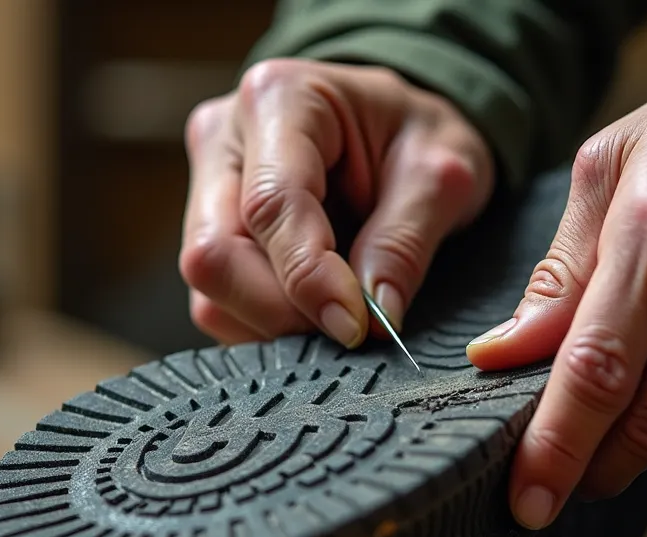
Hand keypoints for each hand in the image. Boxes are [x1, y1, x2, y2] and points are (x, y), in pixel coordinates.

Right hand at [179, 59, 494, 345]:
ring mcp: (206, 187)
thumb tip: (377, 313)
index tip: (354, 324)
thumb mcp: (441, 174)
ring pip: (209, 287)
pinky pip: (214, 303)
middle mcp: (223, 139)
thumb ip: (406, 241)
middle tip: (349, 327)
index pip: (269, 204)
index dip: (307, 276)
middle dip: (282, 309)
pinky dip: (264, 324)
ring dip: (273, 321)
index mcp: (279, 98)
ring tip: (339, 313)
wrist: (400, 130)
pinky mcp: (206, 231)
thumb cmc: (417, 138)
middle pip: (215, 253)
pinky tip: (312, 312)